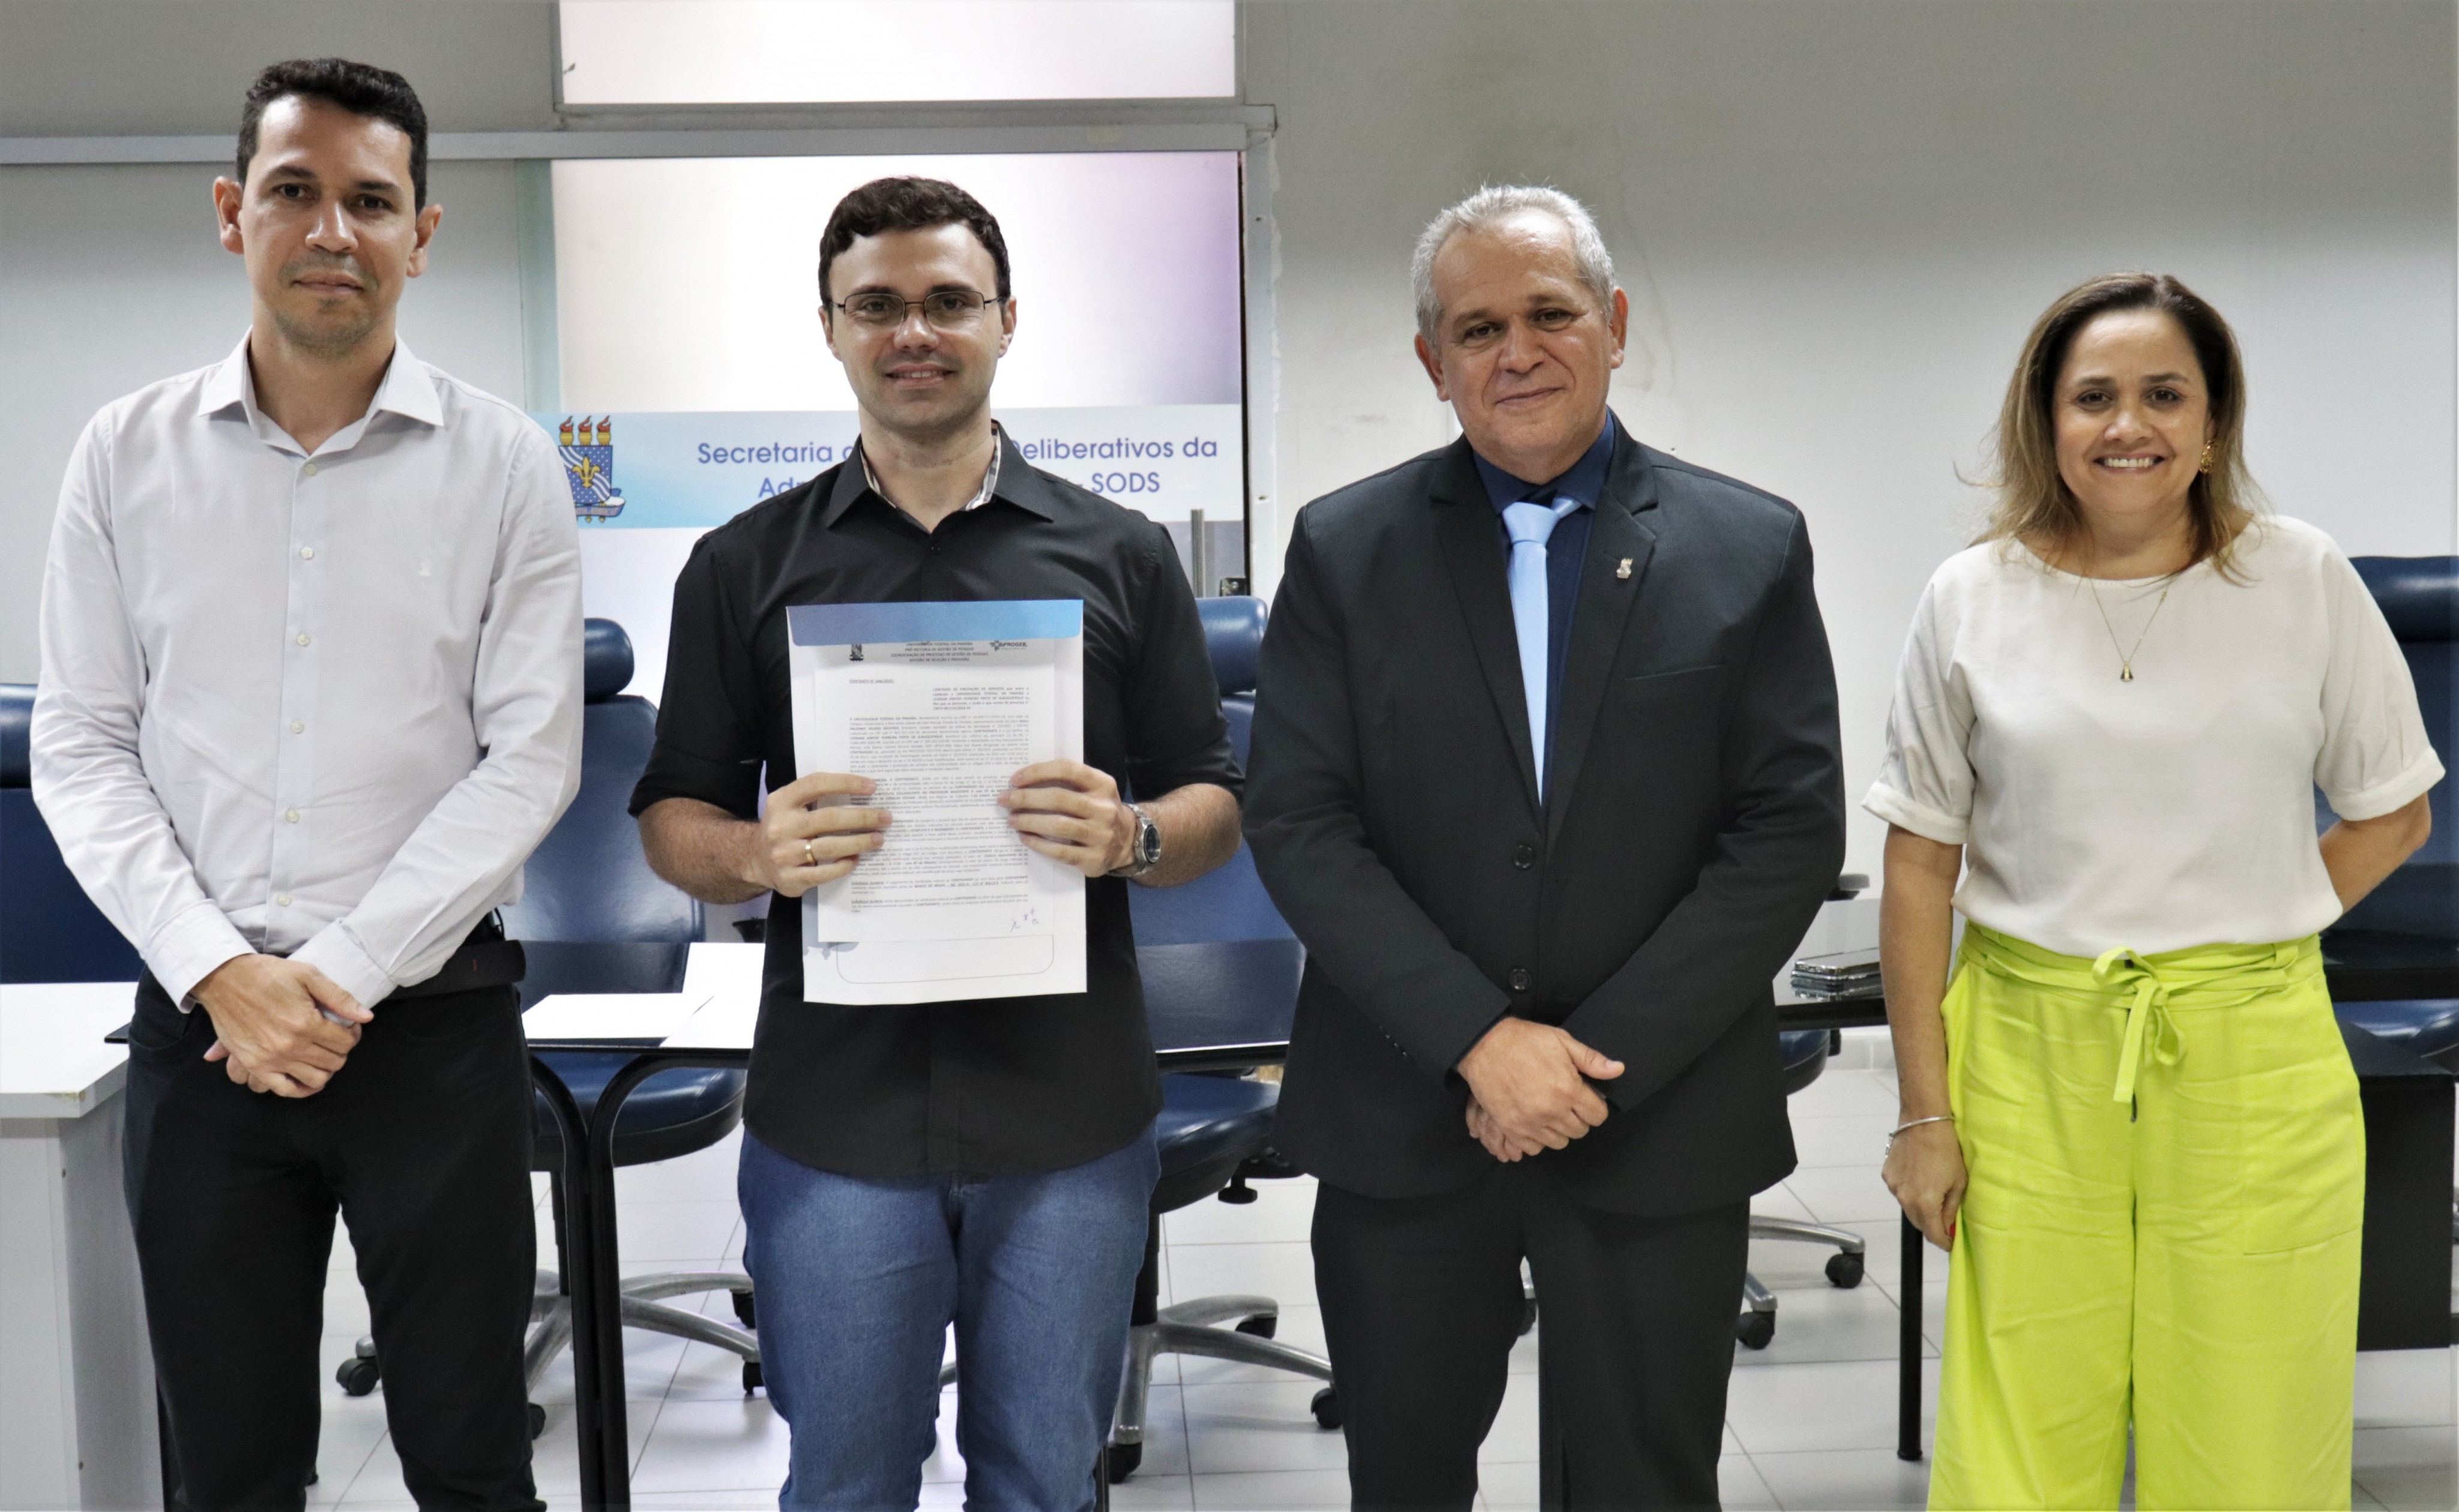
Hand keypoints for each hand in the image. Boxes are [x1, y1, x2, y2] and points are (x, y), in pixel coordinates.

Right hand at [192, 954, 369, 1097]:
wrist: (225, 978)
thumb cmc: (267, 973)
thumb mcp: (308, 974)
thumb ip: (340, 998)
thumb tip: (366, 1017)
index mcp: (305, 1023)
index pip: (345, 1042)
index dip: (353, 1034)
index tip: (349, 1026)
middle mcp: (289, 1046)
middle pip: (333, 1062)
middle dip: (341, 1051)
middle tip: (336, 1039)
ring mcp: (270, 1059)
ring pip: (315, 1079)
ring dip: (325, 1069)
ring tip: (322, 1055)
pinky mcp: (254, 1065)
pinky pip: (284, 1089)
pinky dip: (300, 1089)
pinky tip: (307, 1078)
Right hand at [755, 771, 889, 897]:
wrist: (755, 859)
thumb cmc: (784, 828)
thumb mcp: (790, 806)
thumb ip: (816, 797)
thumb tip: (862, 792)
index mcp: (781, 801)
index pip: (816, 784)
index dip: (846, 783)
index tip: (872, 786)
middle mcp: (780, 826)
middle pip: (829, 818)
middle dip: (862, 817)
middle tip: (885, 817)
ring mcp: (784, 853)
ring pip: (829, 846)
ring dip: (859, 842)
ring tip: (878, 839)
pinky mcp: (790, 878)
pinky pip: (824, 872)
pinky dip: (843, 865)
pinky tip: (855, 860)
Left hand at [1000, 760, 1135, 878]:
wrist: (1128, 842)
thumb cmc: (1099, 811)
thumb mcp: (1094, 790)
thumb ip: (1068, 782)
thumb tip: (1024, 783)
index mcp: (1103, 785)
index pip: (1067, 769)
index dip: (1038, 772)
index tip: (1015, 779)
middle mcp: (1105, 808)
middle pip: (1059, 798)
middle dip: (1026, 798)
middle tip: (1004, 799)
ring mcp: (1101, 835)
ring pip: (1058, 825)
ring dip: (1029, 821)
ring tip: (1011, 820)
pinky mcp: (1093, 859)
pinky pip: (1059, 851)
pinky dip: (1038, 843)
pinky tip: (1025, 837)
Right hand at [1455, 1017, 1624, 1155]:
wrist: (1484, 1045)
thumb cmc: (1524, 1041)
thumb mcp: (1562, 1041)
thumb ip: (1591, 1060)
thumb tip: (1618, 1069)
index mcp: (1568, 1089)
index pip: (1598, 1116)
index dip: (1595, 1107)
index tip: (1586, 1099)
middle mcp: (1552, 1111)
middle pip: (1580, 1131)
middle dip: (1578, 1118)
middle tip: (1566, 1102)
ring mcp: (1530, 1123)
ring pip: (1559, 1142)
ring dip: (1559, 1129)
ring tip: (1550, 1111)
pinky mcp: (1511, 1128)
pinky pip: (1534, 1148)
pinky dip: (1537, 1138)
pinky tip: (1534, 1121)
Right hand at [1881, 1118, 1965, 1250]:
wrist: (1923, 1122)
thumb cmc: (1946, 1150)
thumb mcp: (1958, 1183)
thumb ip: (1951, 1210)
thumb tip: (1949, 1227)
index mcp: (1925, 1204)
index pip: (1933, 1235)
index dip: (1944, 1242)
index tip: (1950, 1242)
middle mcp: (1905, 1199)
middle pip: (1919, 1224)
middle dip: (1932, 1225)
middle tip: (1945, 1219)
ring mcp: (1894, 1187)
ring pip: (1908, 1208)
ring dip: (1920, 1207)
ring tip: (1932, 1191)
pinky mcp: (1888, 1175)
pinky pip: (1900, 1192)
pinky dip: (1909, 1192)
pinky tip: (1919, 1177)